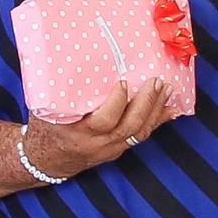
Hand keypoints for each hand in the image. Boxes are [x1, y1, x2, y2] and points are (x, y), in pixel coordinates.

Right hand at [21, 73, 179, 180]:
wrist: (47, 160)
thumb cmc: (46, 129)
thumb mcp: (47, 110)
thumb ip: (62, 92)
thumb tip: (74, 57)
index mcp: (79, 133)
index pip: (104, 121)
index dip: (117, 102)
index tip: (124, 82)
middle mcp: (99, 144)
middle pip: (130, 126)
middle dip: (146, 102)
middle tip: (156, 81)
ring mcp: (111, 149)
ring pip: (140, 132)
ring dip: (156, 110)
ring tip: (168, 89)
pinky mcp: (119, 149)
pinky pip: (141, 136)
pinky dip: (158, 121)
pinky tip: (171, 109)